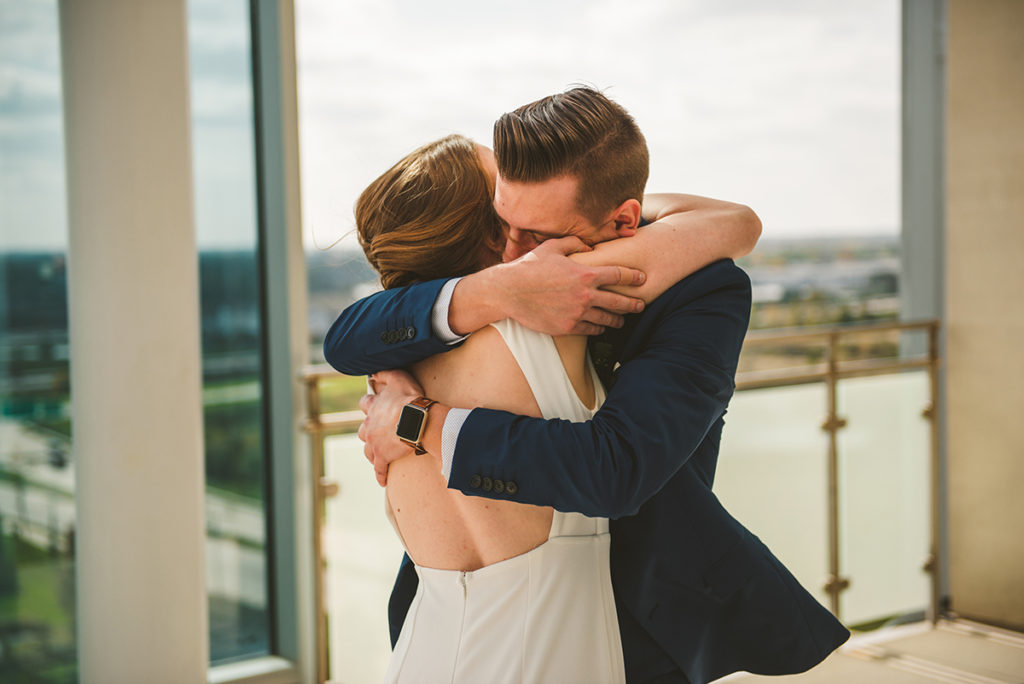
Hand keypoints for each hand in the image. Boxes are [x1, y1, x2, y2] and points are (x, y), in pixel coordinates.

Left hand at [357, 369, 423, 485]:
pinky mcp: (383, 457)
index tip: (373, 406)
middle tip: (377, 433)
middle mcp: (370, 425)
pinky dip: (380, 474)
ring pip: (368, 450)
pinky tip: (382, 480)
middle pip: (363, 430)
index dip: (370, 404)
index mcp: (374, 407)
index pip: (365, 404)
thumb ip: (386, 373)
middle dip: (368, 431)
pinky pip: (379, 468)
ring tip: (378, 455)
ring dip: (372, 452)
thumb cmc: (410, 399)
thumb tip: (374, 372)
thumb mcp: (398, 378)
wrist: (417, 420)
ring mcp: (375, 443)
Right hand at [499, 237, 645, 335]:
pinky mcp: (567, 327)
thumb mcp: (552, 247)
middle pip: (619, 302)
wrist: (509, 292)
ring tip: (622, 320)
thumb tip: (590, 246)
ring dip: (618, 320)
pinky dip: (599, 329)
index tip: (642, 278)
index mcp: (585, 274)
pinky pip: (591, 330)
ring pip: (607, 319)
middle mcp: (585, 295)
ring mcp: (577, 313)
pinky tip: (601, 327)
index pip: (619, 275)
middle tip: (641, 305)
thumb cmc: (530, 267)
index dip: (634, 276)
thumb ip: (575, 243)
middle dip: (633, 304)